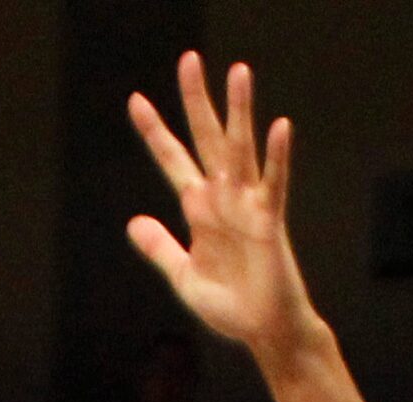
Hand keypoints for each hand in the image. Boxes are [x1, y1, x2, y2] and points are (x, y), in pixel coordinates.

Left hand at [126, 53, 327, 366]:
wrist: (263, 331)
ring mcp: (248, 206)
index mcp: (200, 209)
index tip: (136, 102)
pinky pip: (274, 184)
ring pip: (241, 150)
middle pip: (207, 140)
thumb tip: (134, 222)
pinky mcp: (271, 223)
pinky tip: (279, 128)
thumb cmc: (231, 306)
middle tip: (188, 60)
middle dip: (197, 102)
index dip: (155, 133)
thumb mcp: (183, 276)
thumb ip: (160, 248)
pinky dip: (276, 158)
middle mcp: (224, 199)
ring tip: (237, 72)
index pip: (173, 161)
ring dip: (240, 112)